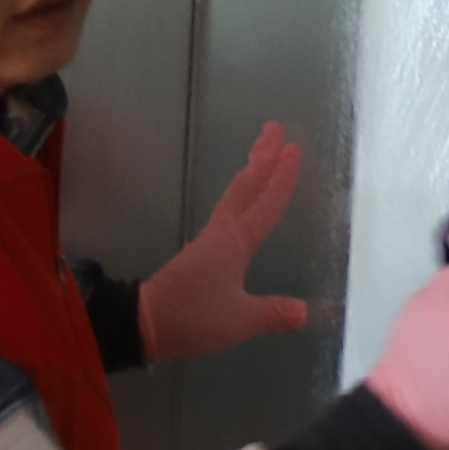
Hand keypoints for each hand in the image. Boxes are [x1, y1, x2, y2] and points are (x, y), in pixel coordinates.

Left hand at [136, 120, 314, 361]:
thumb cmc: (192, 317)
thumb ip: (273, 314)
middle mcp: (222, 233)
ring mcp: (209, 240)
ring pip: (234, 194)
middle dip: (262, 156)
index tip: (293, 149)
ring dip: (250, 170)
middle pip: (245, 186)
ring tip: (262, 150)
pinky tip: (243, 198)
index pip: (265, 204)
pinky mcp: (200, 251)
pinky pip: (227, 210)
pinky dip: (240, 193)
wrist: (143, 322)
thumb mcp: (239, 320)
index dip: (281, 178)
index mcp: (235, 242)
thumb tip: (305, 311)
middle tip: (275, 127)